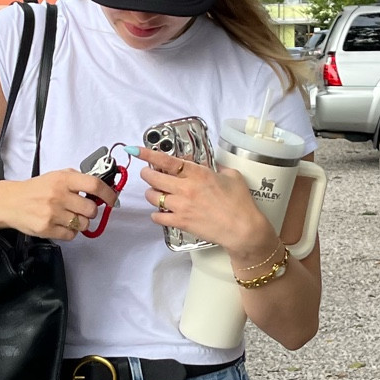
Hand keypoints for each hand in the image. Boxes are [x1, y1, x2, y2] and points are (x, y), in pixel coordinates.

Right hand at [1, 168, 117, 241]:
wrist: (11, 202)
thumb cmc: (36, 190)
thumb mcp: (56, 176)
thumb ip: (76, 180)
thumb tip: (100, 189)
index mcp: (63, 179)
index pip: (94, 185)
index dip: (108, 194)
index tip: (112, 200)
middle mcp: (58, 195)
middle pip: (90, 209)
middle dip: (90, 212)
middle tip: (82, 210)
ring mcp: (52, 213)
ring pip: (83, 224)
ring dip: (80, 223)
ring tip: (69, 217)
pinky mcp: (47, 228)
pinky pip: (71, 235)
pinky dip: (70, 232)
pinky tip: (61, 224)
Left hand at [139, 153, 276, 261]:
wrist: (242, 229)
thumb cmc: (240, 203)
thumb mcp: (232, 176)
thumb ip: (217, 168)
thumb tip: (211, 166)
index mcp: (198, 174)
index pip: (166, 161)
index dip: (148, 154)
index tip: (136, 150)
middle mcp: (186, 188)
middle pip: (154, 178)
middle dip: (147, 174)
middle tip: (149, 173)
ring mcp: (181, 206)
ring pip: (153, 196)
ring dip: (152, 193)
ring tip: (158, 192)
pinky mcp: (181, 222)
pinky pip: (158, 217)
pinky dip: (157, 214)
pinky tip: (162, 212)